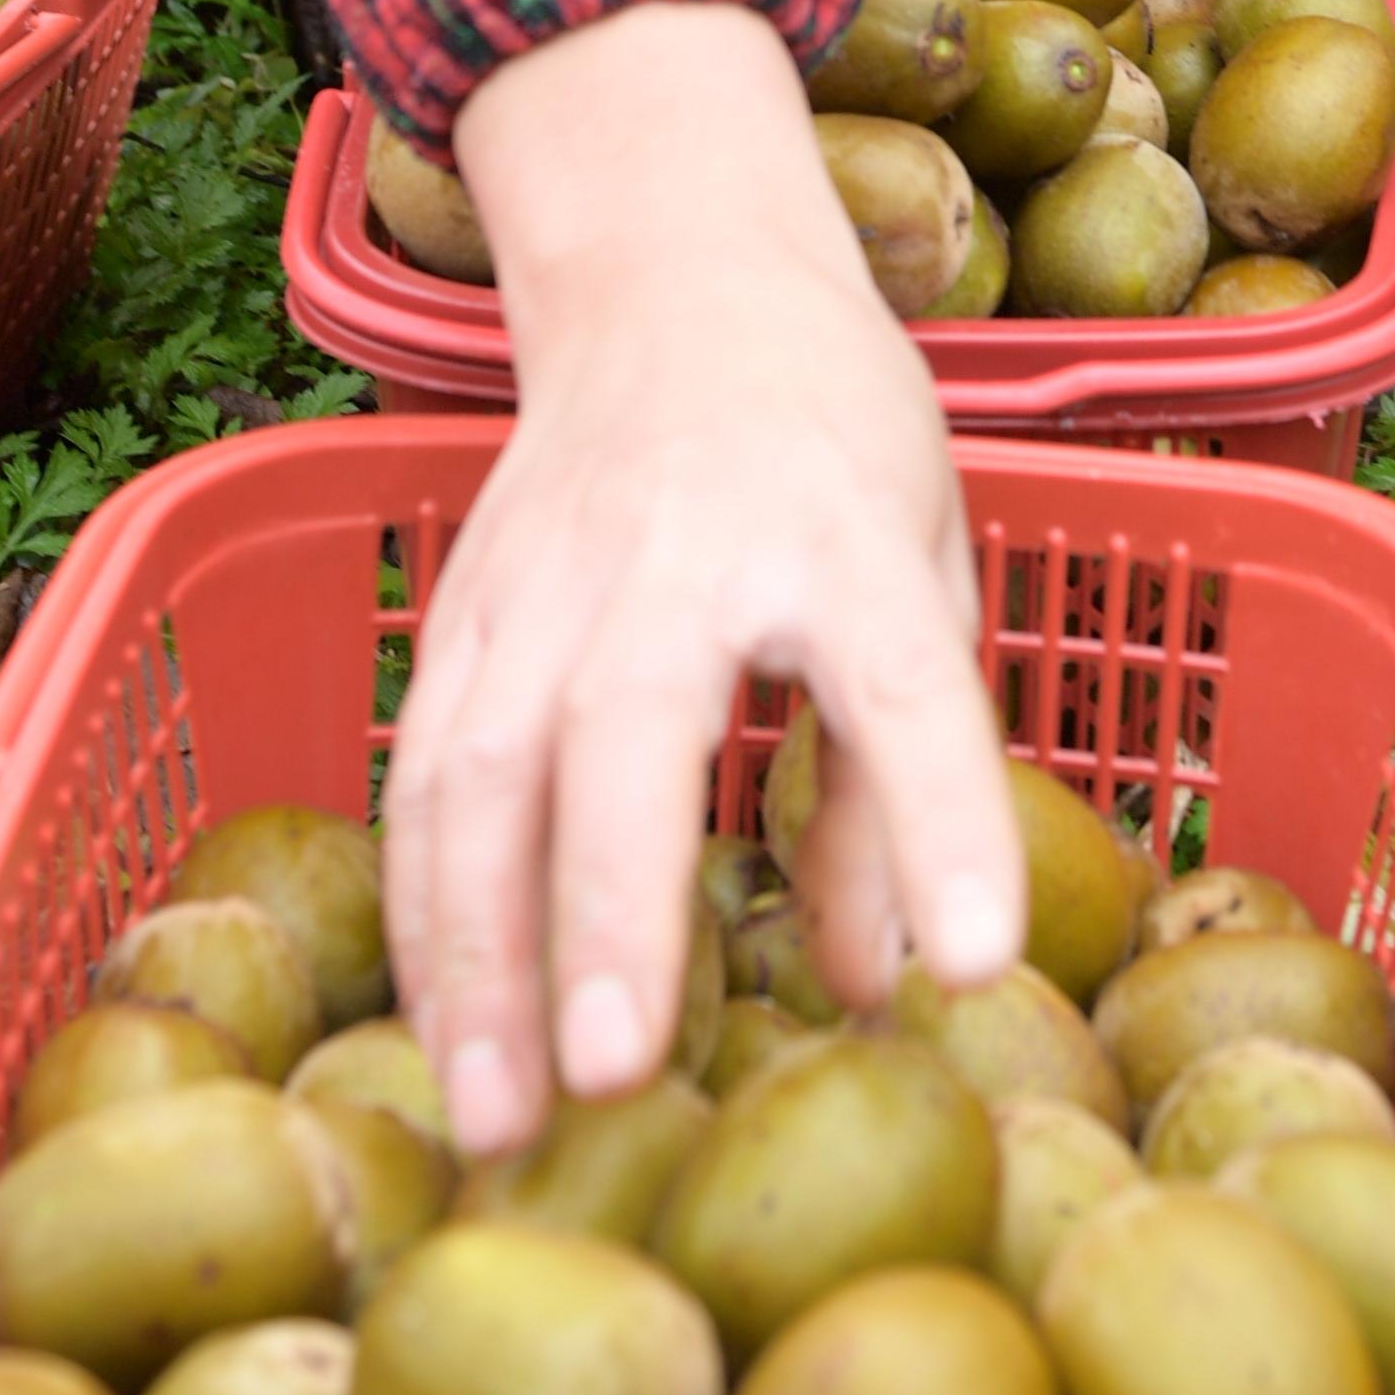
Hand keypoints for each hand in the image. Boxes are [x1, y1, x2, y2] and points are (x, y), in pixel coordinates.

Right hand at [383, 1, 1023, 1162]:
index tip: (974, 963)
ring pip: (482, 770)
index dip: (938, 821)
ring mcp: (547, 578)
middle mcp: (683, 550)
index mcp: (845, 533)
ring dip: (477, 953)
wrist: (676, 277)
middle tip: (616, 1076)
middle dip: (611, 910)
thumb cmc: (835, 444)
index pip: (898, 679)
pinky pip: (420, 776)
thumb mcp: (926, 569)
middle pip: (631, 733)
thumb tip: (895, 988)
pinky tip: (438, 1032)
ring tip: (492, 1116)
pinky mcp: (462, 610)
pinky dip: (420, 913)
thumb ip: (906, 781)